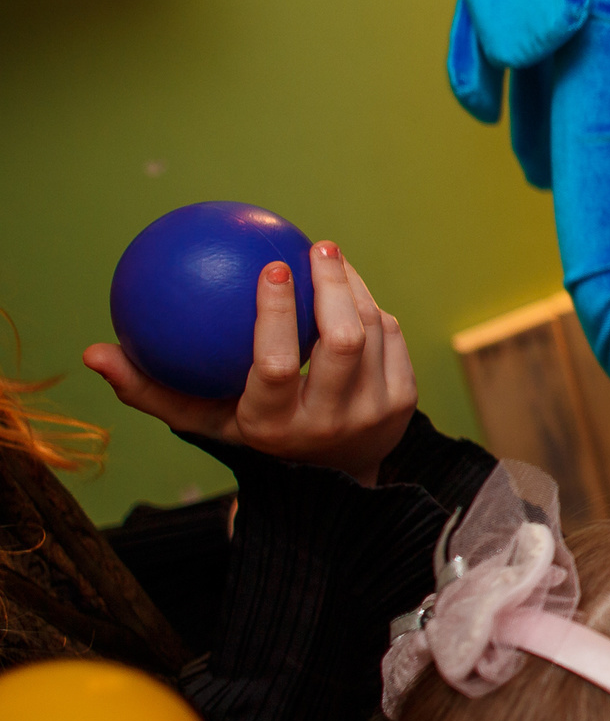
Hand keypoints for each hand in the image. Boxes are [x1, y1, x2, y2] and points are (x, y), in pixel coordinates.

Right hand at [86, 242, 415, 484]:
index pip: (278, 365)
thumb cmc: (253, 429)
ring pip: (374, 330)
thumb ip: (150, 390)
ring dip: (353, 287)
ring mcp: (376, 411)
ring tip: (328, 255)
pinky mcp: (405, 400)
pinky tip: (349, 281)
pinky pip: (391, 336)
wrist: (335, 474)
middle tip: (314, 246)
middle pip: (343, 340)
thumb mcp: (204, 418)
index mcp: (275, 425)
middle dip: (333, 286)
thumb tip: (93, 353)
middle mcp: (330, 420)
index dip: (276, 314)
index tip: (270, 266)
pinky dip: (371, 305)